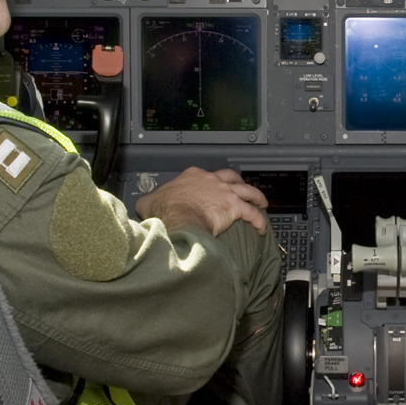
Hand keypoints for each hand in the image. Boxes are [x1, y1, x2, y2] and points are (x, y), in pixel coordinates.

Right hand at [135, 167, 269, 236]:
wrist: (178, 216)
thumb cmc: (164, 210)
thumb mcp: (149, 202)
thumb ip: (149, 202)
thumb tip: (143, 207)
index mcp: (193, 176)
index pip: (205, 176)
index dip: (210, 184)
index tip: (212, 191)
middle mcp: (211, 180)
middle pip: (230, 177)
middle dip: (238, 182)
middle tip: (243, 190)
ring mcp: (224, 192)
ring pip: (247, 191)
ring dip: (257, 197)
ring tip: (262, 204)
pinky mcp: (234, 207)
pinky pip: (252, 213)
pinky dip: (259, 220)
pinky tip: (262, 228)